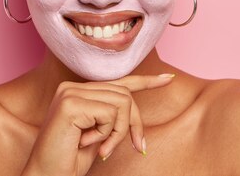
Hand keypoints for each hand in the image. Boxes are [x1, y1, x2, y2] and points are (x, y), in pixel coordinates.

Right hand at [20, 73, 175, 175]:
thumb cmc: (70, 160)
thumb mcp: (100, 133)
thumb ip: (113, 115)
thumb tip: (135, 107)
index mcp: (78, 91)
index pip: (118, 82)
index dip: (146, 81)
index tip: (168, 78)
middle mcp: (72, 86)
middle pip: (125, 94)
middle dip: (133, 123)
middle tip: (135, 147)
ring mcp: (70, 92)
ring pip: (121, 103)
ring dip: (118, 132)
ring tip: (102, 148)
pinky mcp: (71, 103)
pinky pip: (109, 114)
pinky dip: (106, 134)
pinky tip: (87, 143)